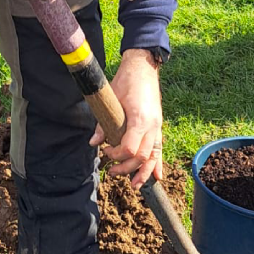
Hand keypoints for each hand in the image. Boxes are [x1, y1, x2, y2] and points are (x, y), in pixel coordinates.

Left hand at [89, 49, 164, 188]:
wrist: (143, 67)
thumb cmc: (126, 81)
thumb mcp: (112, 100)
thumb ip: (103, 123)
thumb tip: (93, 143)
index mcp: (141, 119)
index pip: (131, 149)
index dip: (117, 155)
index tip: (106, 152)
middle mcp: (152, 126)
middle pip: (142, 157)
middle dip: (127, 168)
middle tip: (113, 170)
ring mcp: (158, 126)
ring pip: (154, 156)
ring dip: (144, 172)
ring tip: (135, 185)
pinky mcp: (159, 125)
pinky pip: (160, 148)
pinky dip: (158, 163)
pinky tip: (157, 177)